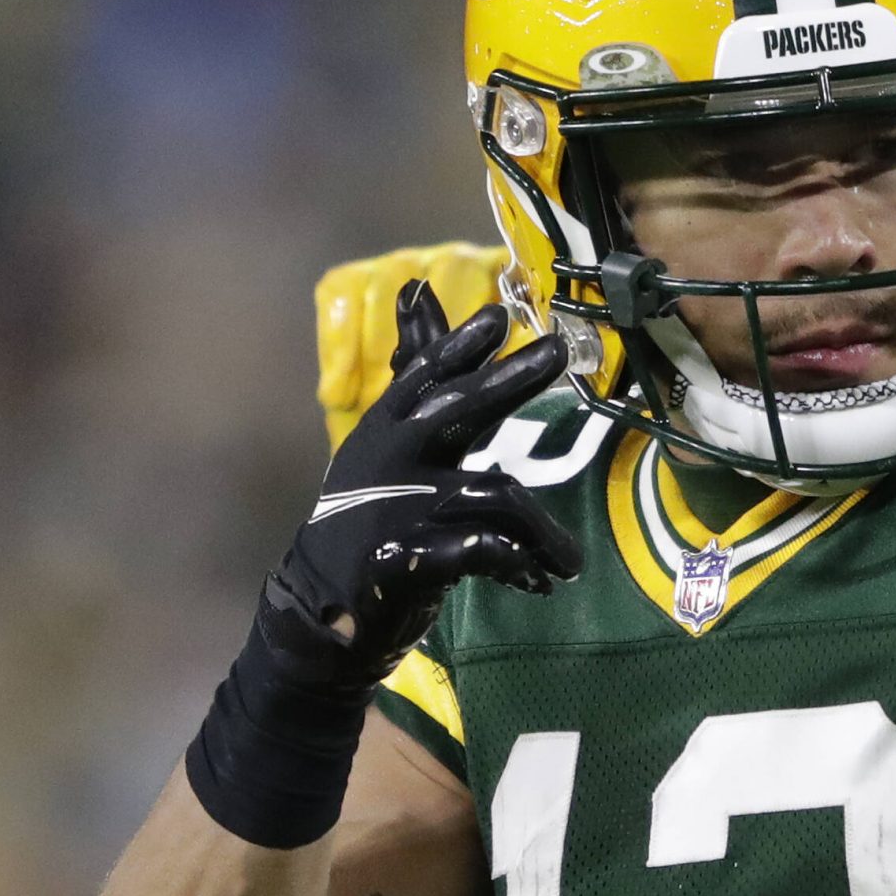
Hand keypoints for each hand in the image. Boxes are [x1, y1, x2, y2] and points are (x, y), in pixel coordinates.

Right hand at [272, 282, 578, 680]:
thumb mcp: (395, 440)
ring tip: (569, 562)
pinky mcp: (402, 559)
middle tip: (553, 351)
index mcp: (388, 429)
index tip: (499, 316)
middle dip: (507, 379)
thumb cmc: (377, 513)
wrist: (327, 607)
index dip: (459, 345)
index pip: (425, 377)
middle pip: (454, 409)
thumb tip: (415, 288)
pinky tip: (536, 580)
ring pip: (490, 493)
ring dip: (541, 530)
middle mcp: (389, 459)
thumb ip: (422, 375)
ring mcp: (395, 507)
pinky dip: (515, 563)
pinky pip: (477, 552)